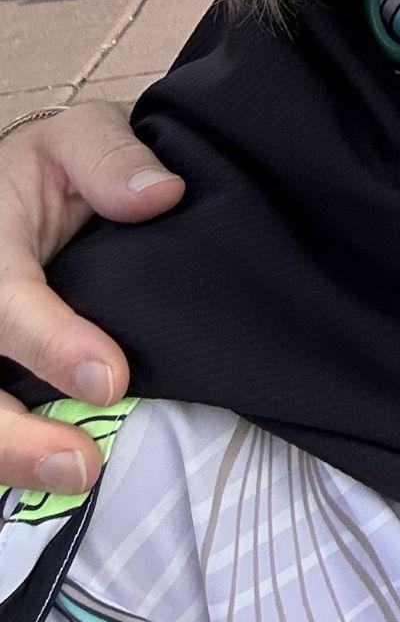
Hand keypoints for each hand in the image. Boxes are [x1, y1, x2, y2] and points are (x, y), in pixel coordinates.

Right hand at [0, 106, 182, 492]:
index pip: (4, 301)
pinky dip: (5, 458)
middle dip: (10, 435)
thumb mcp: (78, 137)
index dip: (50, 344)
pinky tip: (42, 484)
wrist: (25, 185)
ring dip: (6, 456)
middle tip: (81, 464)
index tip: (110, 379)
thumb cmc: (55, 167)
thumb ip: (109, 158)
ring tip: (74, 479)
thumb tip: (161, 194)